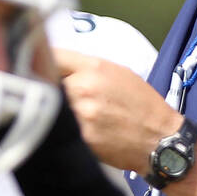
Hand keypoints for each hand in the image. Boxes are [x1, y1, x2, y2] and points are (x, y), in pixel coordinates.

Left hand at [53, 48, 181, 173]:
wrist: (160, 140)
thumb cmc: (141, 106)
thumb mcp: (119, 73)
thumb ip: (86, 67)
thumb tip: (54, 63)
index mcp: (95, 68)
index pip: (52, 55)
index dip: (41, 60)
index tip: (36, 64)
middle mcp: (85, 88)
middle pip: (46, 82)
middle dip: (48, 87)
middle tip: (52, 94)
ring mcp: (81, 115)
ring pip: (51, 107)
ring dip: (53, 110)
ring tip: (62, 115)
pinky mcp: (80, 138)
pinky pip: (59, 128)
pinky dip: (61, 128)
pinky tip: (72, 130)